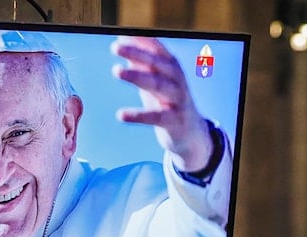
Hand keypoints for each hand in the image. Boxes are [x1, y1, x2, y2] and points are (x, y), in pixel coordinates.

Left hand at [111, 36, 211, 171]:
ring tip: (116, 70)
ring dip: (136, 76)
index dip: (140, 40)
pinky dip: (138, 115)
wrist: (192, 133)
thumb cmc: (169, 102)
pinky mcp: (174, 122)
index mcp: (172, 68)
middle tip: (115, 47)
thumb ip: (141, 63)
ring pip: (157, 85)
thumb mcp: (156, 81)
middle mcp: (177, 81)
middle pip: (155, 64)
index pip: (156, 49)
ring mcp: (177, 101)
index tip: (121, 33)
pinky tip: (121, 115)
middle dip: (135, 53)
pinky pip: (154, 117)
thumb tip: (121, 40)